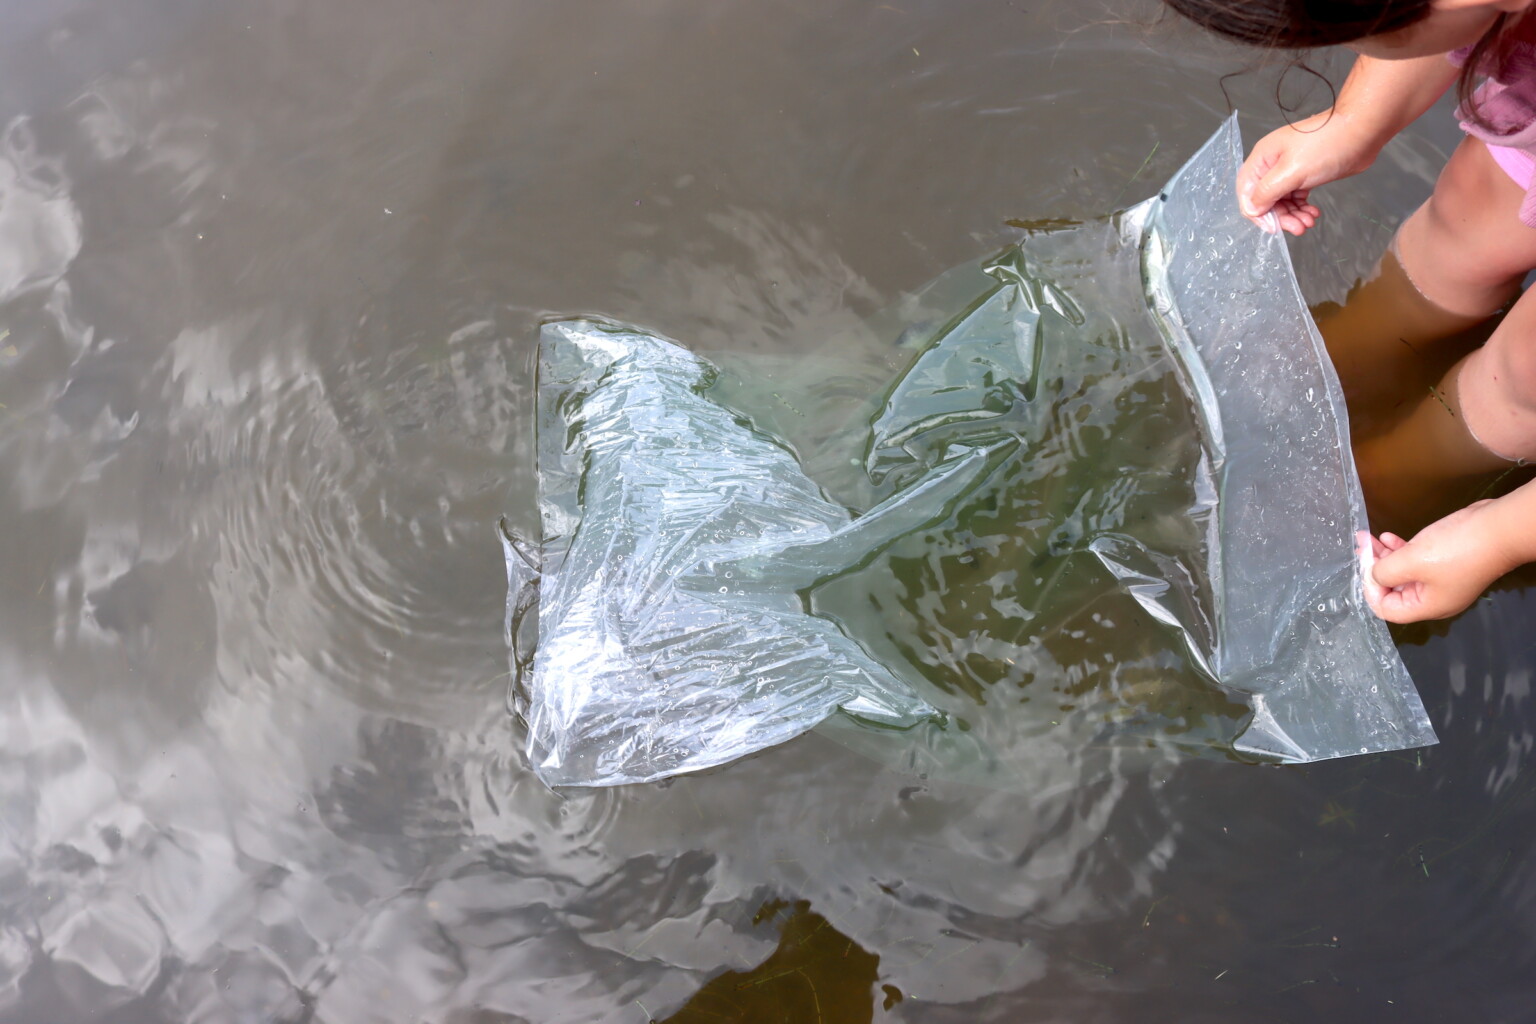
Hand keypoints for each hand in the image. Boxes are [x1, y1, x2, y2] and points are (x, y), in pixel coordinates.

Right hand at [1237, 109, 1383, 235]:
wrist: (1361, 131)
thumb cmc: (1327, 144)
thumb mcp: (1291, 171)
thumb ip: (1267, 192)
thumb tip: (1252, 209)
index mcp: (1262, 159)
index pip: (1247, 192)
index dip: (1257, 213)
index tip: (1274, 227)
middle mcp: (1272, 165)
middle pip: (1265, 199)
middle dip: (1280, 216)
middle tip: (1298, 228)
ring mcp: (1288, 170)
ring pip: (1281, 201)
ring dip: (1293, 215)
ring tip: (1308, 222)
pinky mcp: (1305, 174)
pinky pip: (1295, 197)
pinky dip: (1302, 208)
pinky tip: (1313, 213)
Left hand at [1358, 501, 1518, 622]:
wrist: (1498, 528)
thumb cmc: (1455, 549)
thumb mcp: (1411, 562)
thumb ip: (1385, 572)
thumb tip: (1374, 575)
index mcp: (1427, 607)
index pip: (1387, 610)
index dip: (1370, 589)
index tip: (1363, 565)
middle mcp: (1433, 597)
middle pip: (1393, 590)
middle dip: (1373, 568)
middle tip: (1361, 546)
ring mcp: (1440, 579)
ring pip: (1403, 572)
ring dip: (1384, 555)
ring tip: (1368, 538)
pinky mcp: (1445, 561)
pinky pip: (1415, 560)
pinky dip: (1399, 549)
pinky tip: (1387, 537)